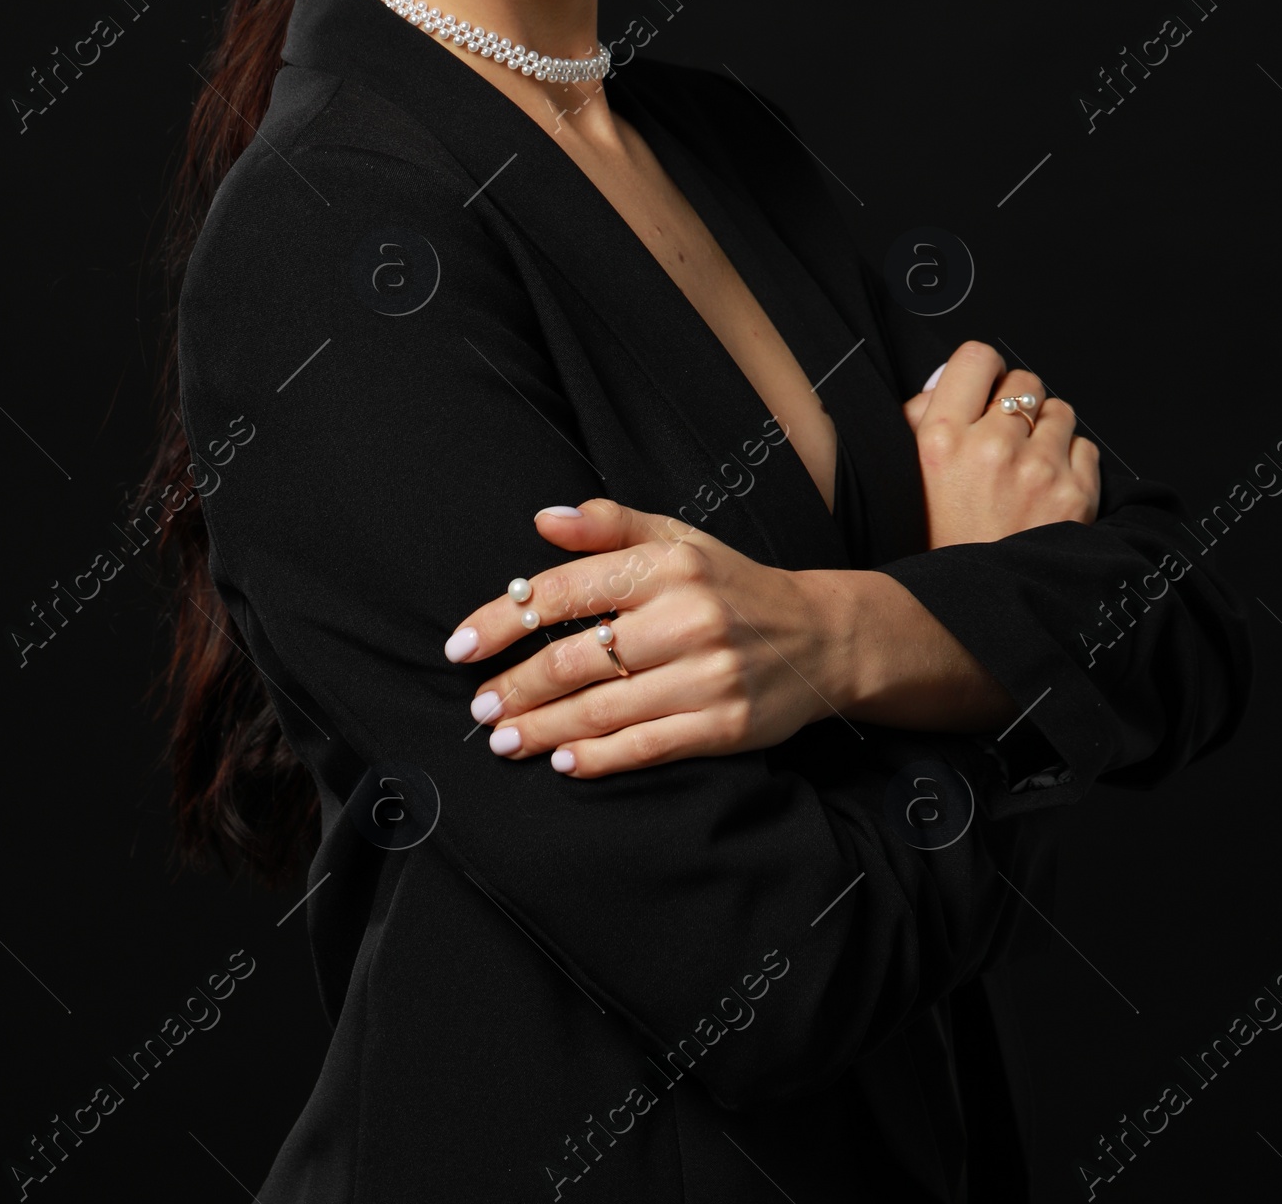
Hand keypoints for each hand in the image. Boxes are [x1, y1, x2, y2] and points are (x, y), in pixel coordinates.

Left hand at [444, 500, 859, 779]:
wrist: (820, 636)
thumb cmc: (730, 585)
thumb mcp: (678, 539)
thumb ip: (609, 526)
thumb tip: (541, 520)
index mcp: (667, 565)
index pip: (565, 591)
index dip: (503, 619)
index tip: (461, 645)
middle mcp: (687, 617)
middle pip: (576, 659)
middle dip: (516, 687)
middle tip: (479, 706)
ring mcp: (707, 675)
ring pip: (602, 709)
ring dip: (542, 729)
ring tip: (503, 739)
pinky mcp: (725, 726)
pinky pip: (646, 747)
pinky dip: (597, 758)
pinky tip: (562, 762)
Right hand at [903, 340, 1099, 547]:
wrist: (978, 608)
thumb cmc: (942, 541)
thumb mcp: (908, 473)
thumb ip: (921, 415)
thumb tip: (947, 378)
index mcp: (941, 437)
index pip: (977, 357)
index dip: (986, 371)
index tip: (987, 389)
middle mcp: (990, 447)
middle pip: (1024, 382)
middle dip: (1019, 404)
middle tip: (1007, 437)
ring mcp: (1037, 470)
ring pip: (1060, 410)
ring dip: (1048, 431)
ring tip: (1029, 466)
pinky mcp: (1075, 494)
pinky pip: (1086, 446)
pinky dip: (1071, 463)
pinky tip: (1048, 489)